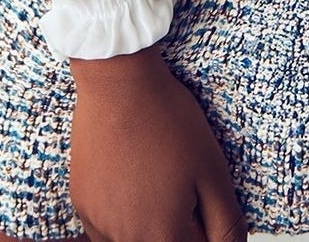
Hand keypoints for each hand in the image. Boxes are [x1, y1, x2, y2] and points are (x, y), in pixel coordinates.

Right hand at [68, 44, 247, 241]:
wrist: (118, 82)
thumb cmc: (166, 119)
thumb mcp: (212, 170)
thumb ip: (226, 222)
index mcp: (163, 237)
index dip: (205, 224)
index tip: (200, 194)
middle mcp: (126, 240)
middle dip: (178, 224)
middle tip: (177, 180)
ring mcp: (98, 223)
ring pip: (133, 241)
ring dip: (149, 222)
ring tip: (154, 177)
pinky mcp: (82, 203)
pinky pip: (105, 227)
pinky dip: (121, 214)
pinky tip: (130, 178)